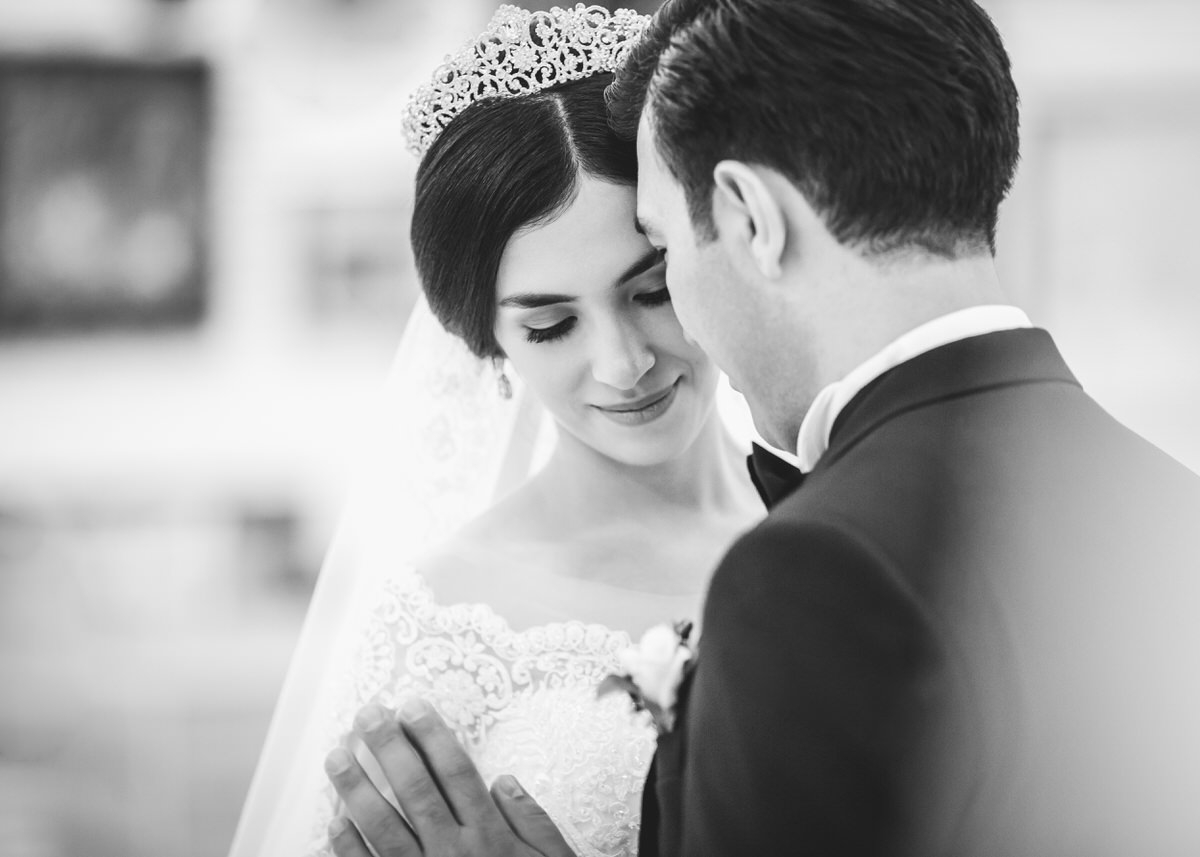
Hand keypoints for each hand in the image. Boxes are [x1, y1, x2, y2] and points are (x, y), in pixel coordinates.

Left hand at [324, 699, 575, 856]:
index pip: (456, 773)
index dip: (433, 736)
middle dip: (388, 748)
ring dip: (357, 790)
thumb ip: (534, 824)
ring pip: (384, 828)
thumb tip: (507, 782)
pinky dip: (349, 850)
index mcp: (489, 837)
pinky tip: (333, 823)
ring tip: (336, 757)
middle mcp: (453, 853)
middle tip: (366, 714)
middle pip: (415, 790)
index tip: (412, 705)